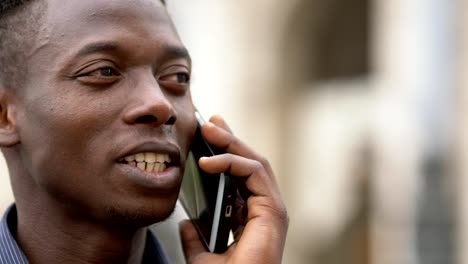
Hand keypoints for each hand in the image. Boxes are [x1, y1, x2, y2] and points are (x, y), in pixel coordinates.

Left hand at [180, 115, 288, 263]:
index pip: (240, 175)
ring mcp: (271, 208)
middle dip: (229, 138)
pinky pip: (254, 174)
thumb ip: (195, 239)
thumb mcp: (201, 256)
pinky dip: (233, 162)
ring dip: (231, 142)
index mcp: (251, 216)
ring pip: (255, 162)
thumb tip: (186, 222)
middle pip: (249, 163)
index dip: (226, 151)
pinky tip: (210, 160)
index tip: (209, 133)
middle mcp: (264, 208)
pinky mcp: (273, 211)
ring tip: (209, 128)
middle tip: (210, 120)